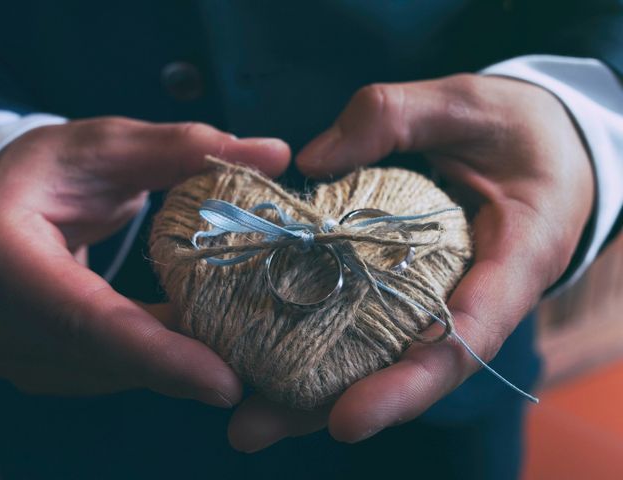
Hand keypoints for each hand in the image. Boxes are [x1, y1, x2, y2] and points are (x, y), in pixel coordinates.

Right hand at [0, 116, 289, 404]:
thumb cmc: (43, 173)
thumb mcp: (105, 148)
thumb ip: (184, 149)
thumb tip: (274, 154)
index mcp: (1, 258)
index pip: (88, 320)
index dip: (159, 356)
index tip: (227, 383)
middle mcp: (0, 323)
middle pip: (109, 360)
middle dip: (190, 367)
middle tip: (263, 360)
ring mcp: (18, 354)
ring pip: (115, 375)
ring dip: (181, 366)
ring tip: (244, 345)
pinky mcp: (45, 364)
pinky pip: (113, 372)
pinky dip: (162, 360)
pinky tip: (204, 338)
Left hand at [227, 74, 593, 449]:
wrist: (540, 151)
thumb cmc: (518, 129)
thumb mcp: (469, 103)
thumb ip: (397, 116)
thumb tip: (312, 161)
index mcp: (515, 260)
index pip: (466, 336)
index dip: (409, 382)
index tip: (346, 419)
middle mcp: (475, 298)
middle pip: (406, 369)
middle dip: (333, 405)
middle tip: (251, 429)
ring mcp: (439, 299)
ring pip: (380, 358)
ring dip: (312, 393)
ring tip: (244, 416)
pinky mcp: (409, 288)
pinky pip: (369, 326)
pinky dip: (320, 345)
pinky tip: (263, 355)